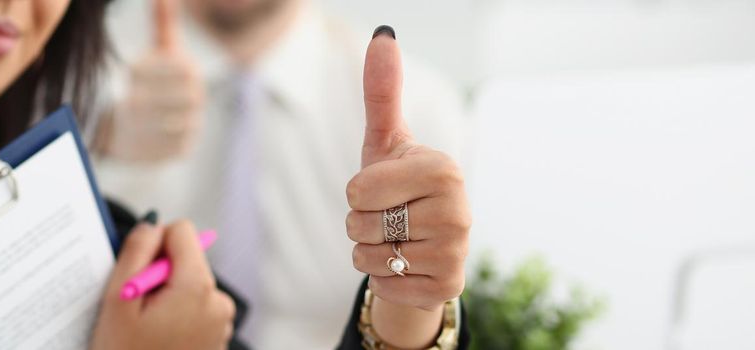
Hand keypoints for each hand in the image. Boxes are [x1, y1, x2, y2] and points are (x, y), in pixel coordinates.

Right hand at [91, 221, 234, 349]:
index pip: (182, 231)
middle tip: (137, 311)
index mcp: (198, 287)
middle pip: (186, 260)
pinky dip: (175, 316)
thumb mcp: (119, 299)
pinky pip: (194, 309)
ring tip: (146, 331)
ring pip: (188, 285)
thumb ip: (136, 250)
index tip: (138, 276)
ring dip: (166, 298)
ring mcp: (221, 323)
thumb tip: (153, 224)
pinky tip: (158, 341)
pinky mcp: (216, 338)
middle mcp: (218, 301)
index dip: (154, 246)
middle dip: (159, 275)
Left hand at [105, 0, 203, 161]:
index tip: (126, 70)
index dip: (147, 69)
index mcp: (189, 69)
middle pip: (169, 96)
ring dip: (142, 119)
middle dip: (144, 96)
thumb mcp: (155, 50)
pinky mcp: (182, 148)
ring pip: (166, 122)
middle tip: (123, 98)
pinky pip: (164, 145)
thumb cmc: (148, 80)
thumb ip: (162, 22)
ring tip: (125, 115)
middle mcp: (196, 97)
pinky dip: (146, 140)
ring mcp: (192, 124)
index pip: (171, 68)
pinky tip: (134, 133)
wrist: (144, 121)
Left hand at [344, 27, 469, 346]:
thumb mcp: (386, 140)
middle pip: (359, 224)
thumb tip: (383, 35)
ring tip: (397, 239)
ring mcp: (456, 252)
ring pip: (367, 257)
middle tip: (389, 217)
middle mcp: (458, 211)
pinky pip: (383, 285)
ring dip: (369, 251)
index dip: (358, 193)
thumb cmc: (397, 185)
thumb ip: (382, 91)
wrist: (423, 242)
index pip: (357, 190)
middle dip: (361, 224)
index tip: (383, 190)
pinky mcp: (447, 288)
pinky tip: (406, 265)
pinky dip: (383, 278)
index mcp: (443, 169)